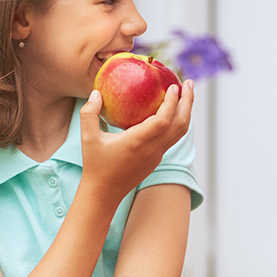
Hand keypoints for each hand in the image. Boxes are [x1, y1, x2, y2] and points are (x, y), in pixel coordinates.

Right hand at [76, 81, 193, 199]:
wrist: (104, 194)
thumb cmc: (95, 165)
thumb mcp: (87, 138)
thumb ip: (89, 113)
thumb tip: (95, 92)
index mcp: (138, 142)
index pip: (163, 120)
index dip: (172, 102)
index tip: (173, 86)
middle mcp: (152, 149)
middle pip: (181, 124)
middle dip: (188, 102)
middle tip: (188, 82)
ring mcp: (157, 155)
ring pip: (180, 132)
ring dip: (186, 111)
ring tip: (186, 94)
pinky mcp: (156, 159)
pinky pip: (172, 138)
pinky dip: (177, 121)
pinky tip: (171, 110)